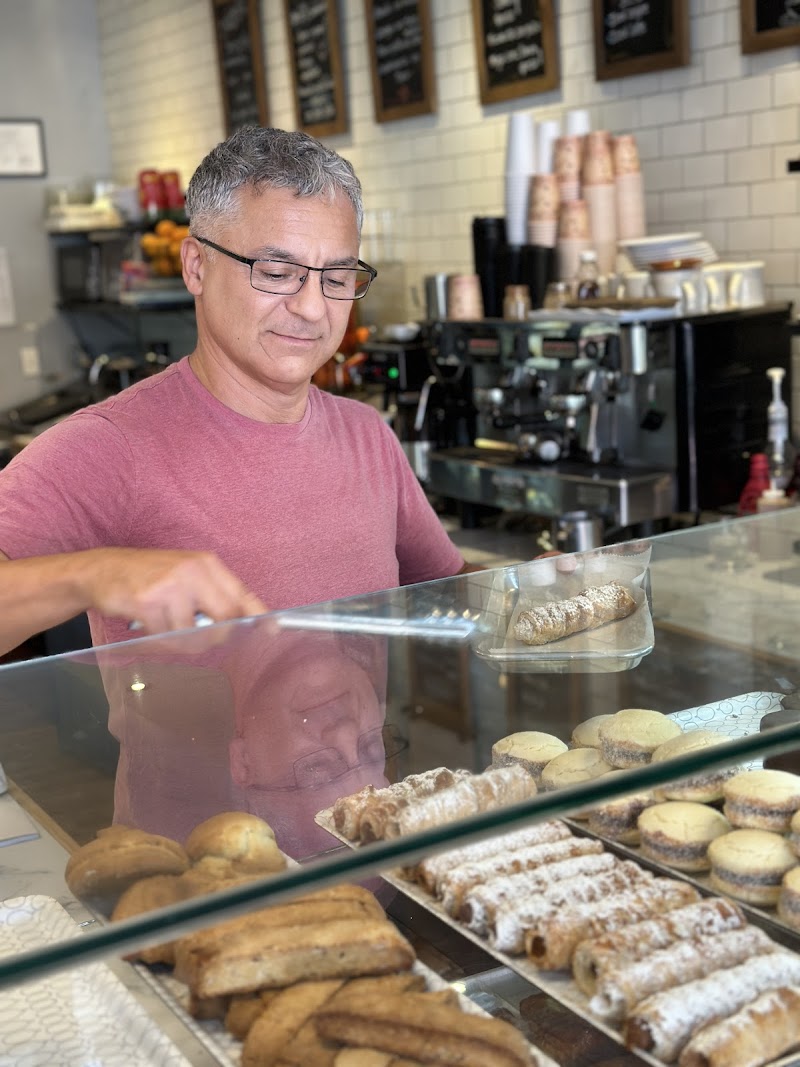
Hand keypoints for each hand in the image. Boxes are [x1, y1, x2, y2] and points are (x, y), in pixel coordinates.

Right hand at [84, 548, 266, 634]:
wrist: (103, 569)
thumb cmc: (150, 575)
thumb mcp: (187, 574)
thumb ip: (214, 596)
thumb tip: (242, 623)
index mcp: (207, 564)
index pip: (242, 594)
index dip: (259, 616)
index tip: (273, 630)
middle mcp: (192, 572)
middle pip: (224, 620)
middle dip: (215, 636)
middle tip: (197, 635)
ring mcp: (170, 587)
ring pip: (191, 635)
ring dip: (176, 638)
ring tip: (161, 622)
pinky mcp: (147, 603)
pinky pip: (164, 637)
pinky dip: (157, 638)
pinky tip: (146, 623)